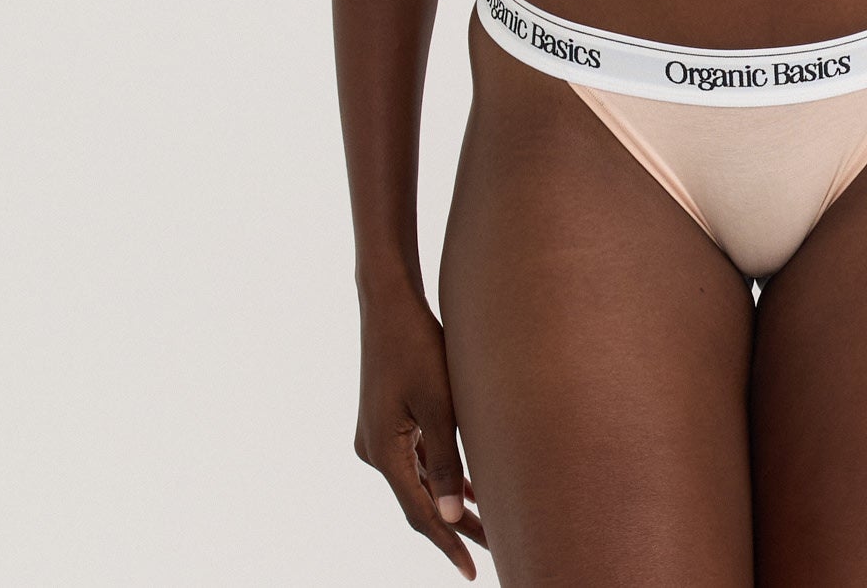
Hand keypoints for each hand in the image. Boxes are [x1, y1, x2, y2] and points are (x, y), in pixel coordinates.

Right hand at [354, 289, 489, 577]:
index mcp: (384, 452)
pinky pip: (415, 460)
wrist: (390, 305)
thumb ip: (445, 460)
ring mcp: (378, 437)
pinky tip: (467, 489)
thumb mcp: (439, 404)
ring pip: (418, 482)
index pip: (420, 512)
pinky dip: (440, 475)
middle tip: (491, 553)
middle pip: (418, 501)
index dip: (448, 543)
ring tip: (486, 527)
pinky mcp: (387, 422)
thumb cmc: (418, 346)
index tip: (471, 570)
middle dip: (453, 528)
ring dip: (449, 502)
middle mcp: (375, 451)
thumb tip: (451, 516)